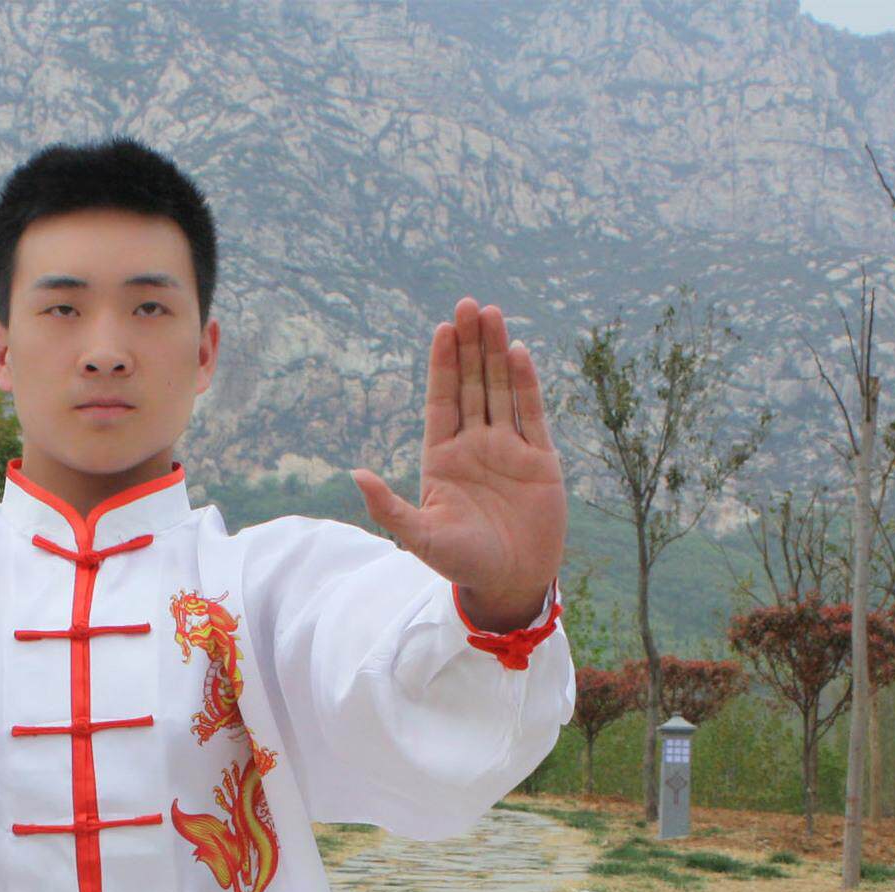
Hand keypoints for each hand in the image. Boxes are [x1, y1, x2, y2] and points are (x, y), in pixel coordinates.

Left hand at [351, 297, 566, 632]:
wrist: (510, 583)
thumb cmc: (461, 564)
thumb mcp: (419, 537)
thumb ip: (388, 506)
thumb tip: (354, 474)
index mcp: (443, 459)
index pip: (441, 401)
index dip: (442, 365)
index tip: (443, 329)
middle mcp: (475, 447)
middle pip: (471, 385)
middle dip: (470, 346)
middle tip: (468, 305)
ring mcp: (507, 449)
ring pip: (500, 390)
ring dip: (497, 353)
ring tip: (492, 314)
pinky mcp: (539, 459)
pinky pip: (531, 413)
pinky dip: (526, 384)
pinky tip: (519, 352)